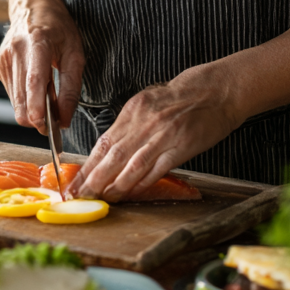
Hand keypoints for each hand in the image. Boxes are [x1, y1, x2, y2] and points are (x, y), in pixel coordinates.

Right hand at [0, 0, 83, 132]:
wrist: (32, 6)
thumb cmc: (58, 27)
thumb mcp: (75, 52)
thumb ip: (71, 88)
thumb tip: (64, 120)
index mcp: (37, 42)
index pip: (34, 81)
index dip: (38, 107)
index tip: (46, 126)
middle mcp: (15, 50)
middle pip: (21, 99)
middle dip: (38, 118)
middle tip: (56, 119)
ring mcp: (3, 59)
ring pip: (15, 103)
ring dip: (32, 110)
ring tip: (48, 95)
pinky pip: (12, 95)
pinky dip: (26, 99)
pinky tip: (36, 85)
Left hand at [68, 64, 242, 201]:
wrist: (214, 91)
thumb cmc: (181, 97)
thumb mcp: (148, 102)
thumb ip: (129, 124)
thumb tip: (110, 148)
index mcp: (133, 110)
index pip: (103, 142)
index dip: (88, 165)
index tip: (75, 181)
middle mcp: (144, 123)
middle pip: (112, 155)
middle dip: (93, 179)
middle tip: (79, 195)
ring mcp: (162, 135)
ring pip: (132, 165)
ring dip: (115, 185)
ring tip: (102, 199)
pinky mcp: (181, 147)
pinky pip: (157, 169)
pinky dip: (143, 183)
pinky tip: (132, 194)